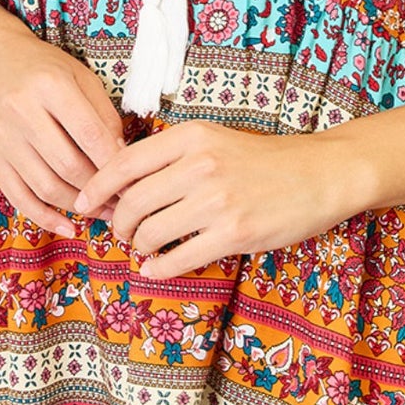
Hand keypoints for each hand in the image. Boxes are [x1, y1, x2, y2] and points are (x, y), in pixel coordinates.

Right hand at [0, 31, 123, 237]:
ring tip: (103, 212)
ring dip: (78, 207)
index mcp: (50, 86)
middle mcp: (22, 112)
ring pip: (45, 186)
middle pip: (68, 166)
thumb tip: (122, 157)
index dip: (115, 164)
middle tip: (123, 202)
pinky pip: (19, 196)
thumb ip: (102, 114)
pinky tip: (67, 226)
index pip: (89, 135)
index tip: (135, 180)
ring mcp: (3, 138)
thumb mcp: (78, 75)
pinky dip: (45, 217)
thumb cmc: (39, 65)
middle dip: (100, 191)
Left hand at [71, 119, 359, 277]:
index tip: (83, 203)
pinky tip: (156, 267)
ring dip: (137, 246)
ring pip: (150, 233)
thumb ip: (172, 156)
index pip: (124, 162)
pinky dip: (158, 268)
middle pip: (131, 203)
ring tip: (142, 248)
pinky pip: (177, 259)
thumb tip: (121, 184)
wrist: (321, 174)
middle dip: (118, 224)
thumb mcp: (215, 140)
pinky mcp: (234, 234)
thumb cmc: (264, 160)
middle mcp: (201, 165)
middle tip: (121, 233)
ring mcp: (217, 201)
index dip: (96, 187)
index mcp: (192, 136)